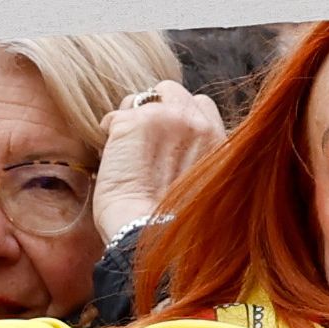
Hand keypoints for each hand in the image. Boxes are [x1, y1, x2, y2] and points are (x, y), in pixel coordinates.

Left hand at [93, 79, 224, 235]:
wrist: (150, 236)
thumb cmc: (178, 228)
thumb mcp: (207, 190)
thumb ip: (200, 161)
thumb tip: (178, 153)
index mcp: (218, 142)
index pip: (201, 104)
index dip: (181, 118)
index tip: (169, 139)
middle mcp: (196, 123)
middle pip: (171, 91)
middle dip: (156, 109)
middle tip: (144, 139)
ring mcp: (164, 119)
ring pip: (141, 97)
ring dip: (132, 117)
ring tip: (126, 148)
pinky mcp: (132, 124)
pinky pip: (116, 116)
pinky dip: (110, 131)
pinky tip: (111, 156)